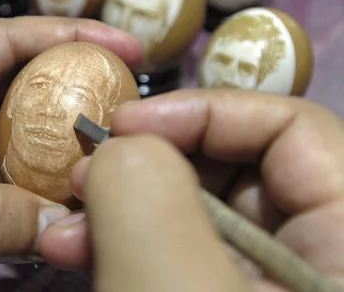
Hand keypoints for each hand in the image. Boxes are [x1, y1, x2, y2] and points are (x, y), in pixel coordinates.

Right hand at [40, 89, 343, 290]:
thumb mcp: (175, 291)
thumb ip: (150, 200)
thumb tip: (121, 148)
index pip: (294, 128)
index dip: (203, 110)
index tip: (121, 126)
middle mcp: (316, 254)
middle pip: (236, 169)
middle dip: (145, 166)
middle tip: (81, 178)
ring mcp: (270, 282)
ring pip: (196, 214)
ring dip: (124, 210)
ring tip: (66, 225)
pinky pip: (179, 252)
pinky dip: (128, 244)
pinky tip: (80, 249)